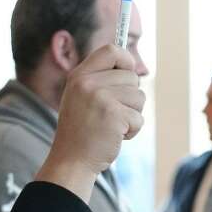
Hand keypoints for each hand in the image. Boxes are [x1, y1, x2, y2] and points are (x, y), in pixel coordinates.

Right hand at [37, 45, 145, 202]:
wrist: (72, 160)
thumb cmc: (82, 130)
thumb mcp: (82, 97)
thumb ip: (101, 80)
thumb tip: (134, 67)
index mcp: (80, 75)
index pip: (111, 50)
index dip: (126, 60)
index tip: (128, 74)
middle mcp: (88, 83)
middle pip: (131, 77)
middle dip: (130, 97)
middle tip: (113, 113)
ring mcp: (100, 98)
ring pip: (139, 97)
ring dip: (132, 115)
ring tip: (113, 125)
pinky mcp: (114, 115)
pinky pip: (139, 117)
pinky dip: (132, 130)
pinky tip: (116, 136)